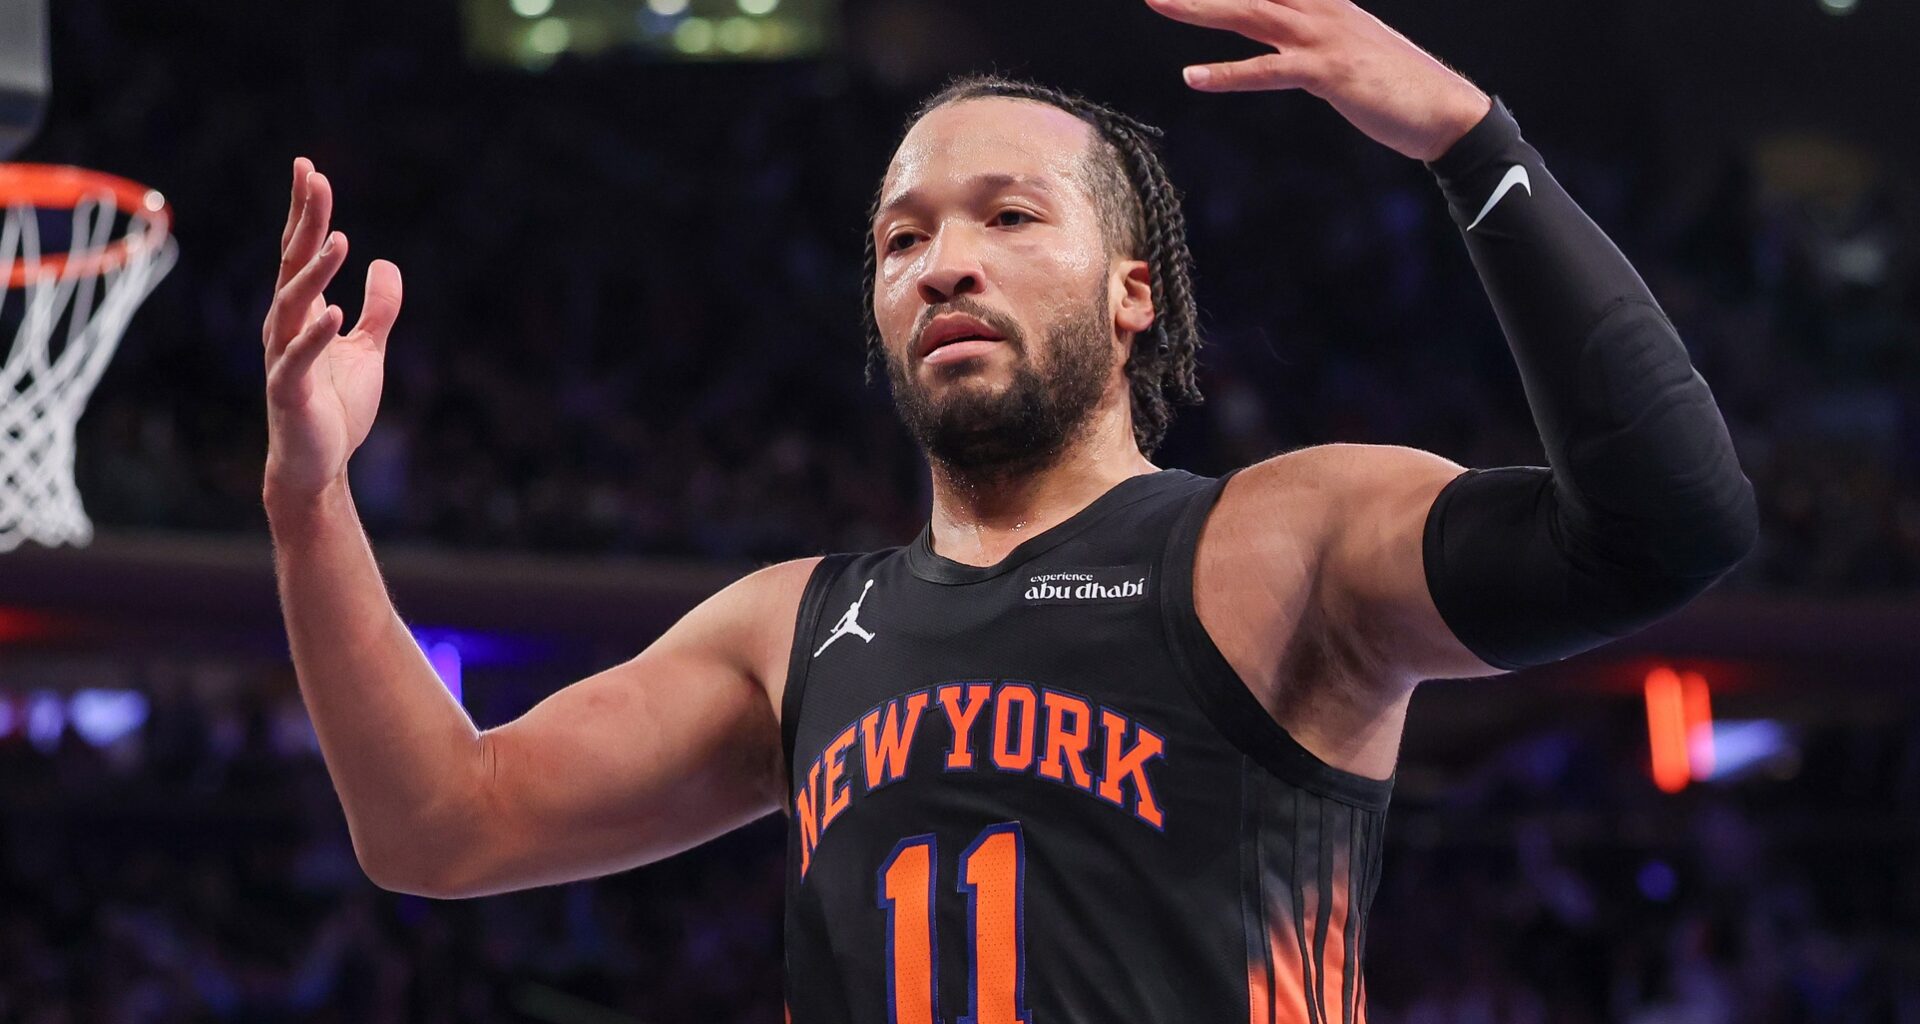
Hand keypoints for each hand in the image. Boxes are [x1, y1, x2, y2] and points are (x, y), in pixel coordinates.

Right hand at [262, 158, 402, 505]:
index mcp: (304, 312)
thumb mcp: (368, 348)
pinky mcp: (288, 390)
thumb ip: (378, 309)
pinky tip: (336, 313)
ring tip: (340, 241)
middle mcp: (286, 326)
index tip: (309, 169)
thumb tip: (385, 264)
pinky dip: (316, 336)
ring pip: (293, 304)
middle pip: (292, 263)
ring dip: (315, 273)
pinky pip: (298, 358)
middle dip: (304, 220)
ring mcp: (283, 356)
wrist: (319, 463)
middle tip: (314, 177)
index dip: (306, 211)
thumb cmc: (336, 406)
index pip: (300, 251)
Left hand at [1145, 0, 1492, 160]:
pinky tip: (1193, 76)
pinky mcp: (1328, 71)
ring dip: (1200, 7)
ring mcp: (1324, 37)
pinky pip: (1268, 70)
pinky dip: (1228, 73)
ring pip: (1251, 13)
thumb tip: (1293, 42)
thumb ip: (1316, 40)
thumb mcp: (1352, 51)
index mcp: (1325, 2)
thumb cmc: (1399, 87)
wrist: (1446, 112)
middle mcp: (1321, 9)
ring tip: (1157, 1)